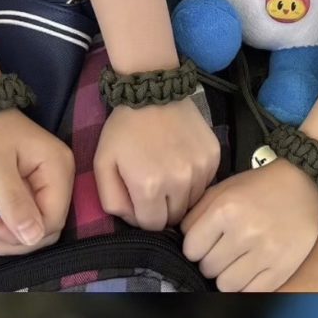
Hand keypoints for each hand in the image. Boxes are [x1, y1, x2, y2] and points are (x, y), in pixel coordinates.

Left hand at [0, 109, 74, 255]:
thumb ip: (14, 204)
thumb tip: (33, 238)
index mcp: (58, 169)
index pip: (51, 220)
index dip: (20, 234)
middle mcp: (61, 177)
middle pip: (47, 226)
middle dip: (11, 237)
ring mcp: (49, 181)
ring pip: (37, 225)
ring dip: (6, 234)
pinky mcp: (35, 185)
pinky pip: (28, 215)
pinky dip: (6, 224)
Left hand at [93, 96, 220, 229]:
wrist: (153, 91)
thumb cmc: (124, 130)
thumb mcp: (103, 165)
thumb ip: (113, 202)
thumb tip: (133, 220)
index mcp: (150, 187)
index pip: (153, 226)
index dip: (143, 217)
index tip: (139, 199)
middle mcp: (180, 181)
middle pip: (176, 217)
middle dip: (163, 209)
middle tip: (154, 187)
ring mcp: (201, 168)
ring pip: (193, 202)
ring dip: (180, 196)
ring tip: (168, 174)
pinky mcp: (214, 156)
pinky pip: (206, 183)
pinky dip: (195, 180)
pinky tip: (182, 162)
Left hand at [181, 158, 317, 291]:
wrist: (302, 185)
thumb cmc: (257, 188)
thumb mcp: (222, 189)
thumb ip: (196, 214)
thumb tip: (179, 241)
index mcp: (225, 209)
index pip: (191, 249)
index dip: (195, 247)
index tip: (206, 242)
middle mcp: (244, 232)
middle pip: (207, 268)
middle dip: (211, 261)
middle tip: (224, 250)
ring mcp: (265, 252)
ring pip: (226, 285)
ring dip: (227, 276)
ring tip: (237, 261)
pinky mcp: (282, 268)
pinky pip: (251, 293)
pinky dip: (246, 285)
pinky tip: (249, 270)